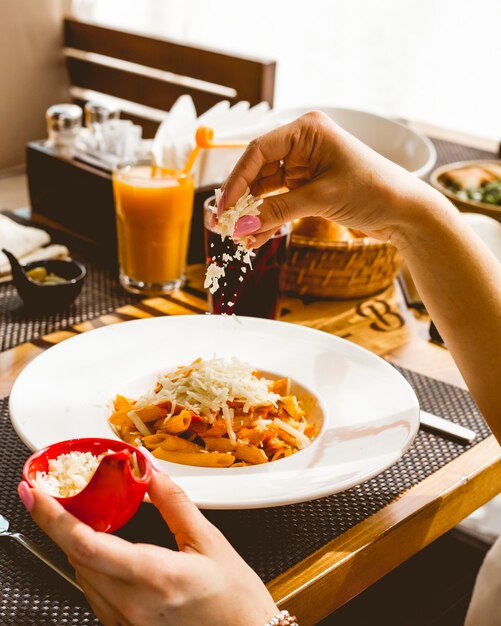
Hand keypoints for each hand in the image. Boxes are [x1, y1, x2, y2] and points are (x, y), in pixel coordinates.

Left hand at [18, 471, 277, 625]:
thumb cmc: (235, 601)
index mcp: (154, 577)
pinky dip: (92, 565)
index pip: (86, 544)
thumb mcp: (209, 541)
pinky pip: (95, 594)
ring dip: (77, 544)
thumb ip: (174, 502)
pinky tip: (105, 549)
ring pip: (82, 577)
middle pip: (77, 558)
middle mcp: (132, 604)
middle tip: (57, 493)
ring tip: (82, 516)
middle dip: (62, 522)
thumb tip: (150, 472)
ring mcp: (126, 622)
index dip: (53, 516)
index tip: (36, 493)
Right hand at [219, 111, 440, 247]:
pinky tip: (257, 239)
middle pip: (259, 172)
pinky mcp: (310, 188)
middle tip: (223, 226)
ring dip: (254, 215)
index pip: (258, 151)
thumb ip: (277, 212)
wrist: (406, 212)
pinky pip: (281, 203)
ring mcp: (306, 167)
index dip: (236, 181)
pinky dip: (270, 220)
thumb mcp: (321, 199)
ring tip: (239, 239)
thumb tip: (241, 227)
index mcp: (307, 131)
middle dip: (242, 201)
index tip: (224, 208)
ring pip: (268, 191)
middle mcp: (303, 145)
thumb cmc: (374, 190)